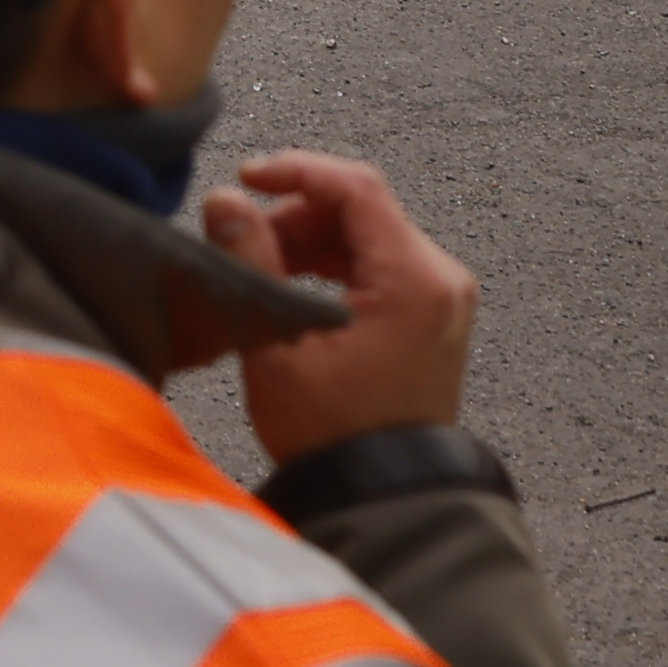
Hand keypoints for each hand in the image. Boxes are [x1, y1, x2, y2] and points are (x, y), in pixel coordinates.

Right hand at [205, 152, 478, 453]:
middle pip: (362, 211)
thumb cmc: (333, 433)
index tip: (247, 177)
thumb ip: (251, 260)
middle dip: (296, 217)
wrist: (380, 496)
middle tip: (244, 244)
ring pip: (367, 237)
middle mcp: (441, 280)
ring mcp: (442, 299)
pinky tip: (294, 293)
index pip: (357, 187)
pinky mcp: (432, 319)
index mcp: (414, 279)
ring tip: (263, 274)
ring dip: (311, 243)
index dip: (296, 170)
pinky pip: (380, 268)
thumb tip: (226, 202)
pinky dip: (334, 268)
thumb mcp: (277, 342)